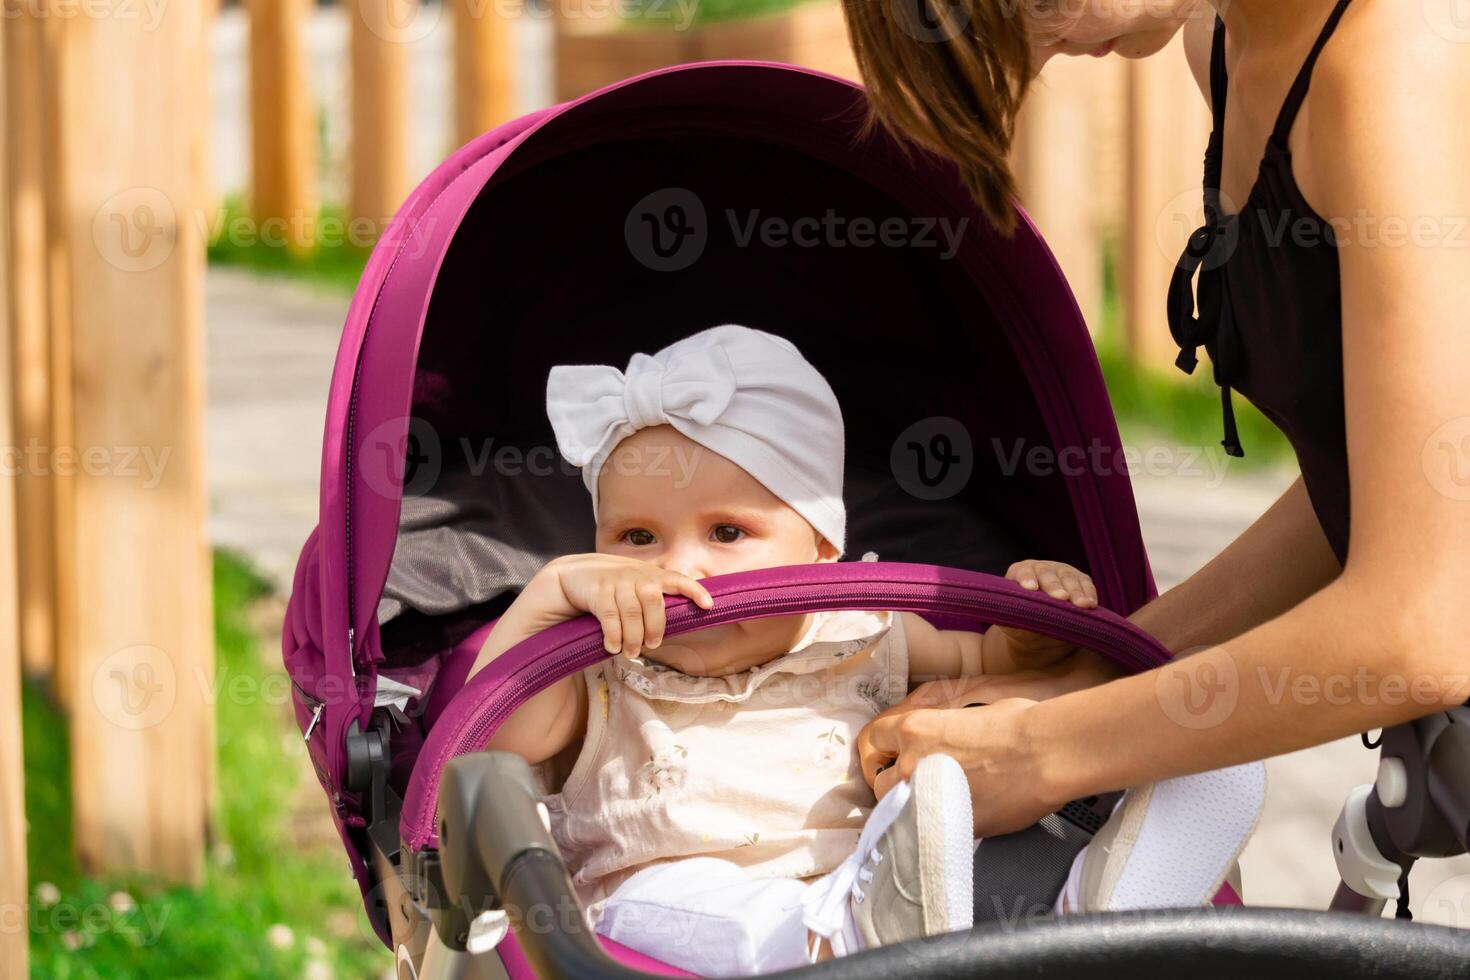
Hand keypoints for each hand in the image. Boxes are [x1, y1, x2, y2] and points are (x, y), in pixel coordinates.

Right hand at [536, 554, 713, 655]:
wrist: (574, 575)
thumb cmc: (612, 586)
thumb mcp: (635, 585)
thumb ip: (654, 598)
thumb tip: (679, 624)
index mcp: (651, 575)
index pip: (679, 580)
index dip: (695, 591)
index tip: (708, 606)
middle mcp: (636, 576)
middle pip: (653, 602)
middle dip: (655, 627)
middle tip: (651, 645)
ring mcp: (616, 582)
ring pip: (632, 613)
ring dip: (633, 637)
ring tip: (631, 652)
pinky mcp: (598, 592)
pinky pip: (610, 616)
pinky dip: (613, 635)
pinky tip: (612, 647)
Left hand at [861, 698, 1063, 836]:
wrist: (1044, 756)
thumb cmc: (1018, 726)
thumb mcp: (971, 711)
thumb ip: (947, 728)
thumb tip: (951, 737)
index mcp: (914, 729)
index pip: (874, 739)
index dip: (885, 748)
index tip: (893, 755)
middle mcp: (911, 764)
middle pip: (880, 782)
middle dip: (895, 785)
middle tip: (915, 786)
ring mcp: (926, 799)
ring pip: (897, 813)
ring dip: (909, 811)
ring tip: (931, 809)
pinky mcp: (949, 827)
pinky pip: (929, 832)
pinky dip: (936, 830)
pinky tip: (952, 824)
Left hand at [986, 559, 1099, 671]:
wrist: (1040, 633)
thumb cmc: (1022, 627)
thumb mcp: (1013, 624)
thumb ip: (1013, 617)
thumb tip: (1014, 612)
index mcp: (1018, 574)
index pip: (1021, 572)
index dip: (1026, 578)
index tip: (1031, 589)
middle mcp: (1039, 568)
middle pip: (1047, 574)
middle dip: (1054, 586)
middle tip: (1062, 598)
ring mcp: (1060, 571)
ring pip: (1068, 578)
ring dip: (1077, 592)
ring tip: (1083, 605)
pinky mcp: (1078, 579)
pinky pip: (1085, 583)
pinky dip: (1089, 593)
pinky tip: (1092, 604)